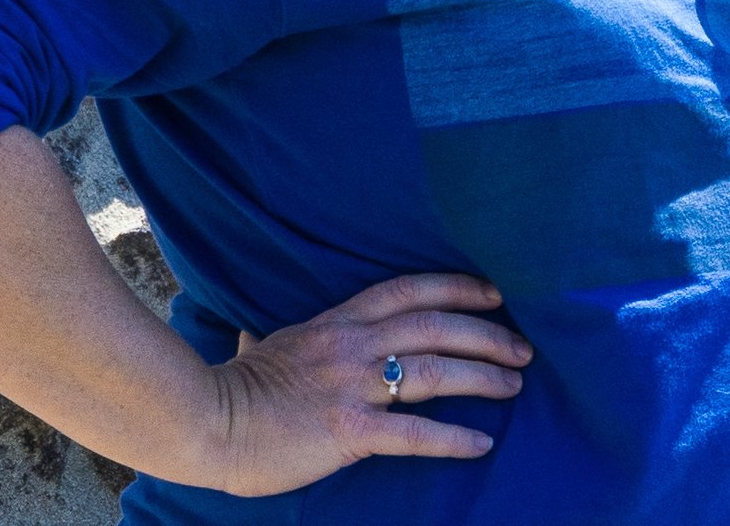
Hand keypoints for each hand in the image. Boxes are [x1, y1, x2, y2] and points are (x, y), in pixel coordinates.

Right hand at [200, 273, 531, 495]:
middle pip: (437, 326)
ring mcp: (353, 385)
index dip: (458, 287)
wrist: (205, 422)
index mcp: (338, 320)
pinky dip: (452, 437)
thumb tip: (250, 333)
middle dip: (487, 335)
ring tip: (514, 386)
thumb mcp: (261, 345)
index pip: (410, 289)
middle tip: (523, 349)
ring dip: (483, 377)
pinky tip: (481, 443)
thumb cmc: (231, 388)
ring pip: (436, 371)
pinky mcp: (349, 429)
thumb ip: (271, 335)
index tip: (495, 293)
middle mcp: (353, 344)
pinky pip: (414, 433)